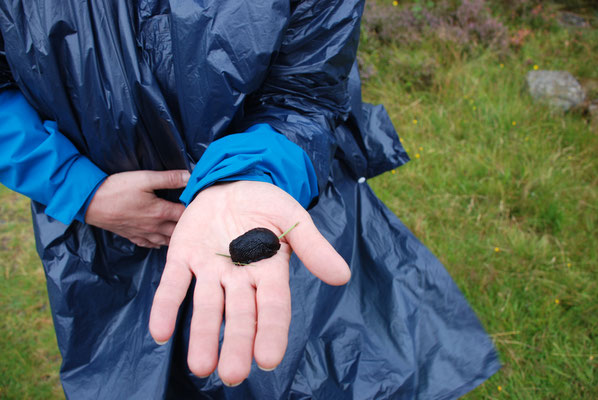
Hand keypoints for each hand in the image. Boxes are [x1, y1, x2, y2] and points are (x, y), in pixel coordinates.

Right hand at [85, 170, 189, 247]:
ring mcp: (143, 234)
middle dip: (188, 228)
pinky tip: (162, 240)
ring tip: (184, 233)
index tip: (202, 206)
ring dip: (176, 237)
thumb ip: (169, 178)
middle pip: (179, 232)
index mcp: (160, 213)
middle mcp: (154, 227)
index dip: (196, 212)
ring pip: (166, 241)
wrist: (89, 203)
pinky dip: (159, 243)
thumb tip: (191, 176)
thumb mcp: (145, 178)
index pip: (186, 216)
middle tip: (196, 222)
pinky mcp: (132, 236)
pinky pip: (151, 244)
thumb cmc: (117, 189)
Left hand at [148, 181, 349, 385]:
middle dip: (236, 344)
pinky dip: (166, 307)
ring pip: (207, 307)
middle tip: (232, 375)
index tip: (268, 359)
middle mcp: (239, 278)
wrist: (232, 181)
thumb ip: (313, 246)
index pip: (273, 305)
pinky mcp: (182, 258)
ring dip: (203, 335)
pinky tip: (161, 332)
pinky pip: (173, 285)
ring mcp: (210, 270)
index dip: (271, 331)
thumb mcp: (293, 217)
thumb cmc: (266, 203)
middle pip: (240, 315)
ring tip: (200, 367)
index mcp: (269, 270)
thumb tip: (342, 276)